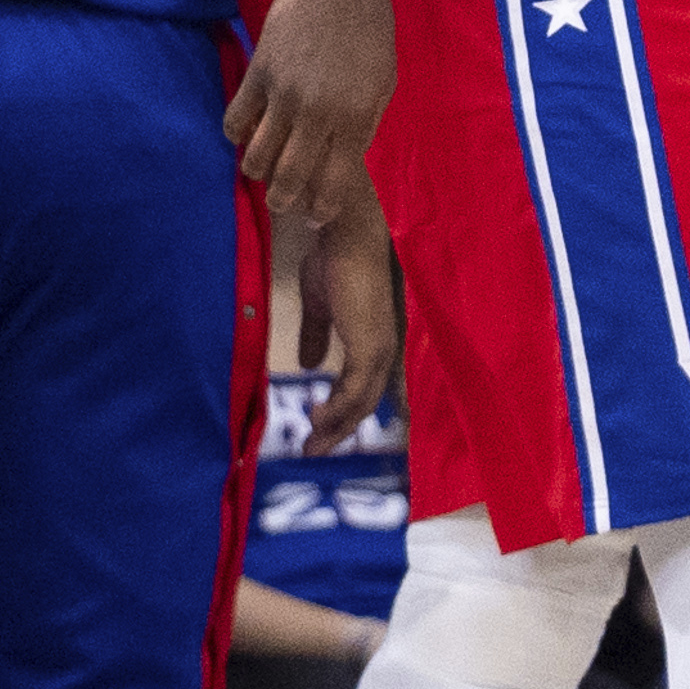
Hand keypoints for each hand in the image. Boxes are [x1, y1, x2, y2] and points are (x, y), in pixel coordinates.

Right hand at [223, 0, 397, 228]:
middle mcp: (318, 114)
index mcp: (356, 119)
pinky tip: (246, 136)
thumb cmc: (371, 31)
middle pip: (290, 179)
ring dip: (258, 174)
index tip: (316, 216)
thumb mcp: (384, 83)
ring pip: (257, 157)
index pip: (333, 183)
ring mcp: (284, 94)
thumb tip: (345, 158)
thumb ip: (366, 125)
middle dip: (285, 203)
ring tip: (263, 173)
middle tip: (283, 206)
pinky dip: (238, 136)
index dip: (322, 208)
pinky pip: (236, 120)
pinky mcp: (258, 73)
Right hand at [298, 188, 401, 452]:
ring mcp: (378, 349)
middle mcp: (381, 350)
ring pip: (361, 404)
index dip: (339, 414)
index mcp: (371, 341)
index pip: (359, 389)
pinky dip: (337, 409)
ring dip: (335, 426)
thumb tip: (308, 364)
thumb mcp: (317, 306)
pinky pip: (355, 390)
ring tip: (310, 443)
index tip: (315, 433)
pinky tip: (316, 418)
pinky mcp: (369, 346)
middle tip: (311, 452)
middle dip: (336, 431)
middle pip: (363, 405)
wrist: (343, 236)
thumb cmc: (332, 262)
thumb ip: (315, 335)